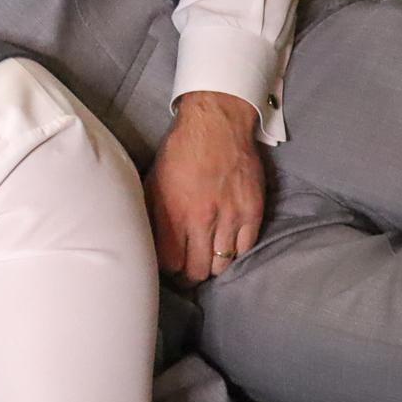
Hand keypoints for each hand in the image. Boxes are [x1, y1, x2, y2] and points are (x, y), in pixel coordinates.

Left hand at [146, 91, 264, 283]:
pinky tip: (227, 248)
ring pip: (223, 264)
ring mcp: (230, 217)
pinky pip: (246, 248)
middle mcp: (202, 220)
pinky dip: (235, 253)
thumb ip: (153, 216)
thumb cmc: (179, 153)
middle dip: (190, 276)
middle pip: (197, 271)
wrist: (215, 125)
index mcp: (173, 214)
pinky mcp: (252, 211)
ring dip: (214, 266)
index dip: (168, 269)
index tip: (168, 266)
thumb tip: (149, 243)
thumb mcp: (153, 183)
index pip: (170, 264)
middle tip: (188, 271)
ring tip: (207, 260)